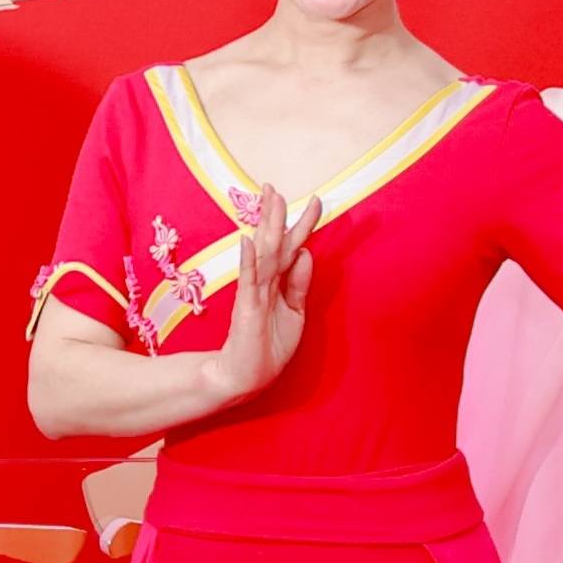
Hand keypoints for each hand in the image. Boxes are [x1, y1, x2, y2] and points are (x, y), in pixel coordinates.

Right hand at [215, 189, 316, 403]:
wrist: (246, 375)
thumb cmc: (268, 345)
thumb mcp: (294, 311)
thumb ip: (298, 283)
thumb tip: (306, 252)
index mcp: (278, 282)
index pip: (290, 246)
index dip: (302, 224)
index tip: (315, 199)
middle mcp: (265, 282)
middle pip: (273, 242)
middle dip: (276, 214)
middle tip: (274, 187)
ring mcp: (254, 293)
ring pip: (263, 254)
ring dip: (266, 227)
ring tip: (268, 201)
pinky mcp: (246, 309)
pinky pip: (249, 281)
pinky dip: (249, 260)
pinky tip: (248, 241)